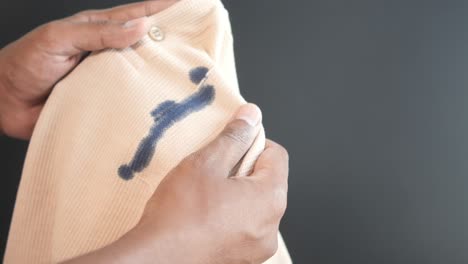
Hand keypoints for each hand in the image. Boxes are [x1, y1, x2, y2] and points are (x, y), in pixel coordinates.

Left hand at [0, 0, 176, 138]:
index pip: (137, 16)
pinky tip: (163, 104)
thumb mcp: (60, 38)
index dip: (162, 9)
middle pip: (146, 46)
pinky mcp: (105, 103)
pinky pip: (130, 100)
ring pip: (142, 74)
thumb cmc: (26, 62)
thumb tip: (141, 26)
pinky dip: (146, 101)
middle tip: (199, 42)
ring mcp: (108, 79)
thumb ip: (99, 33)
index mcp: (99, 32)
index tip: (188, 4)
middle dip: (172, 42)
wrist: (5, 101)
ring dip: (163, 74)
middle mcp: (109, 55)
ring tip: (190, 75)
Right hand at [66, 104, 288, 263]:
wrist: (157, 259)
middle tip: (213, 171)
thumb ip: (234, 137)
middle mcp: (272, 226)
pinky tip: (205, 214)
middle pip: (267, 180)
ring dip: (236, 192)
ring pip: (255, 204)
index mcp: (270, 199)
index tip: (231, 145)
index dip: (253, 143)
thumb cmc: (179, 214)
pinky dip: (231, 214)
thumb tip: (252, 116)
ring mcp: (258, 246)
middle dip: (243, 169)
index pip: (277, 155)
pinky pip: (245, 225)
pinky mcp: (243, 258)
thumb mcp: (206, 163)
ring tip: (206, 194)